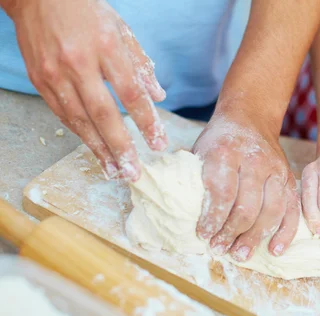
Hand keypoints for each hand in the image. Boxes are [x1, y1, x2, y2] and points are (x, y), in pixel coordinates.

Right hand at [7, 0, 165, 179]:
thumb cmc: (86, 11)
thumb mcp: (122, 30)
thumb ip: (141, 65)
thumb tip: (159, 96)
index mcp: (106, 47)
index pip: (131, 93)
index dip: (146, 122)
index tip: (158, 144)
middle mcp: (79, 62)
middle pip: (103, 114)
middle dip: (121, 147)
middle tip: (134, 172)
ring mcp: (55, 72)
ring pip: (79, 120)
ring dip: (98, 149)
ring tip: (114, 170)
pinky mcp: (39, 79)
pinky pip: (62, 114)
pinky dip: (80, 133)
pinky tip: (93, 149)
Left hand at [191, 113, 298, 261]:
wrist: (249, 120)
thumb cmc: (219, 143)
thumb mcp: (200, 151)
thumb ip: (195, 180)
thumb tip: (182, 215)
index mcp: (226, 153)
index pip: (222, 192)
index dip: (213, 218)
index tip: (204, 235)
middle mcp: (254, 161)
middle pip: (247, 206)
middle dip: (231, 233)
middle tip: (219, 249)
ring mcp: (275, 171)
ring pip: (270, 211)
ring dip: (255, 237)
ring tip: (241, 254)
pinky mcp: (289, 179)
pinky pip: (291, 210)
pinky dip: (285, 233)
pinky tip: (274, 249)